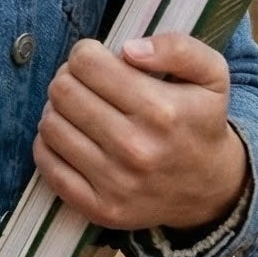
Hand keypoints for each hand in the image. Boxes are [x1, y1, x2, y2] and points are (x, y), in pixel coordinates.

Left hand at [33, 34, 248, 233]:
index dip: (86, 53)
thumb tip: (129, 49)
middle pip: (62, 91)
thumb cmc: (200, 120)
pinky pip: (46, 163)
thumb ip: (177, 48)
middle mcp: (137, 149)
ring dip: (58, 110)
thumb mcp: (211, 74)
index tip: (97, 60)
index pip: (86, 63)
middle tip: (86, 84)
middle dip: (69, 78)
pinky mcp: (99, 208)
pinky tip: (71, 136)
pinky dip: (49, 144)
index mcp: (162, 111)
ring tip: (80, 110)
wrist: (210, 189)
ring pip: (50, 124)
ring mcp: (116, 183)